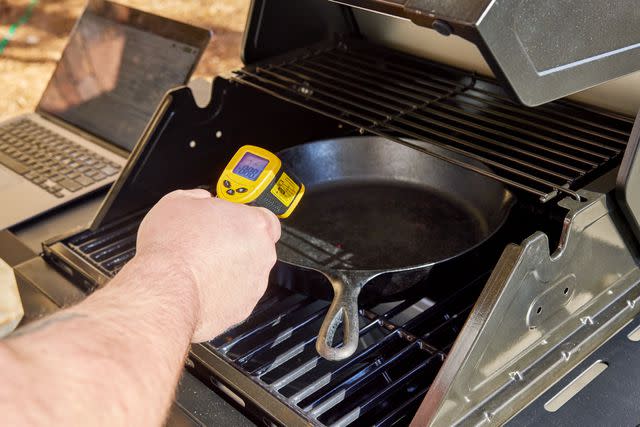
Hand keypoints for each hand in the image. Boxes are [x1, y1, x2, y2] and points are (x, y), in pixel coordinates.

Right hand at [135, 189, 279, 341]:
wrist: (166, 290)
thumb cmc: (174, 248)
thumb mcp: (178, 202)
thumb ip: (198, 198)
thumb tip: (200, 200)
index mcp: (253, 224)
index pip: (265, 218)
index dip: (244, 221)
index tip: (229, 223)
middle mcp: (262, 254)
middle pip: (257, 247)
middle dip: (236, 246)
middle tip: (209, 245)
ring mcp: (255, 284)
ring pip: (248, 273)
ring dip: (230, 270)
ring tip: (200, 268)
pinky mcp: (244, 308)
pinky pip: (236, 296)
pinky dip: (223, 293)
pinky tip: (201, 287)